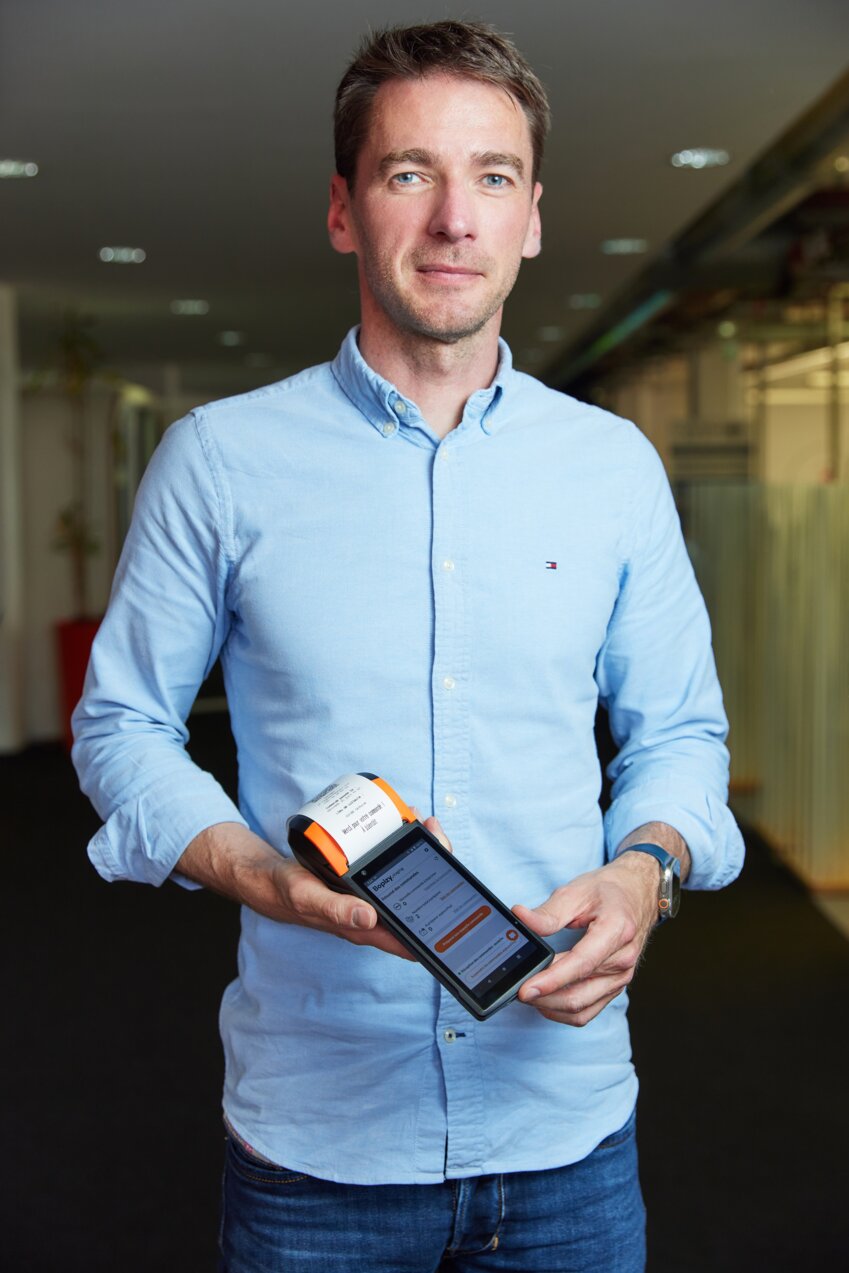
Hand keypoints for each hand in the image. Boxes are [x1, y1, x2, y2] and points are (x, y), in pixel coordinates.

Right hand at [178, 812, 450, 961]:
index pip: (410, 936)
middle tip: (438, 837)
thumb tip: (369, 918)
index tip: (457, 901)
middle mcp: (372, 913)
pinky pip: (391, 861)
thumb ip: (335, 910)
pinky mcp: (363, 876)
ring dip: (421, 852)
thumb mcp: (306, 897)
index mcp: (364, 927)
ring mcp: (369, 893)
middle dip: (434, 869)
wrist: (265, 877)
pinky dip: (402, 842)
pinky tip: (407, 823)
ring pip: (406, 877)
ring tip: (426, 825)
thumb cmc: (286, 893)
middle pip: (416, 900)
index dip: (437, 927)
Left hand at [512, 852, 659, 1025]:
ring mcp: (621, 977)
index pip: (581, 964)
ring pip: (582, 1009)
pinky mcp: (616, 986)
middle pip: (579, 994)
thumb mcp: (576, 891)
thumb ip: (548, 912)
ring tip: (529, 994)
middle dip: (544, 998)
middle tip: (517, 990)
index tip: (525, 989)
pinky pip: (588, 1010)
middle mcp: (623, 959)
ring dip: (551, 1007)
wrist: (638, 894)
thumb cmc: (608, 892)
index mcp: (616, 930)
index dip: (551, 980)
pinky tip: (546, 1000)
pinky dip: (564, 1011)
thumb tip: (521, 917)